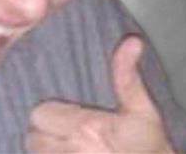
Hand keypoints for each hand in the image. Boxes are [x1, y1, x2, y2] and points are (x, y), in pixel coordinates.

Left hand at [25, 36, 174, 152]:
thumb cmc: (152, 149)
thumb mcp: (143, 111)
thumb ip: (128, 76)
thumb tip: (132, 41)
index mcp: (86, 128)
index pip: (40, 114)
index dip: (49, 112)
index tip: (63, 112)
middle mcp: (73, 152)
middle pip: (33, 138)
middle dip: (44, 133)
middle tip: (61, 130)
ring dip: (45, 150)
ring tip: (61, 145)